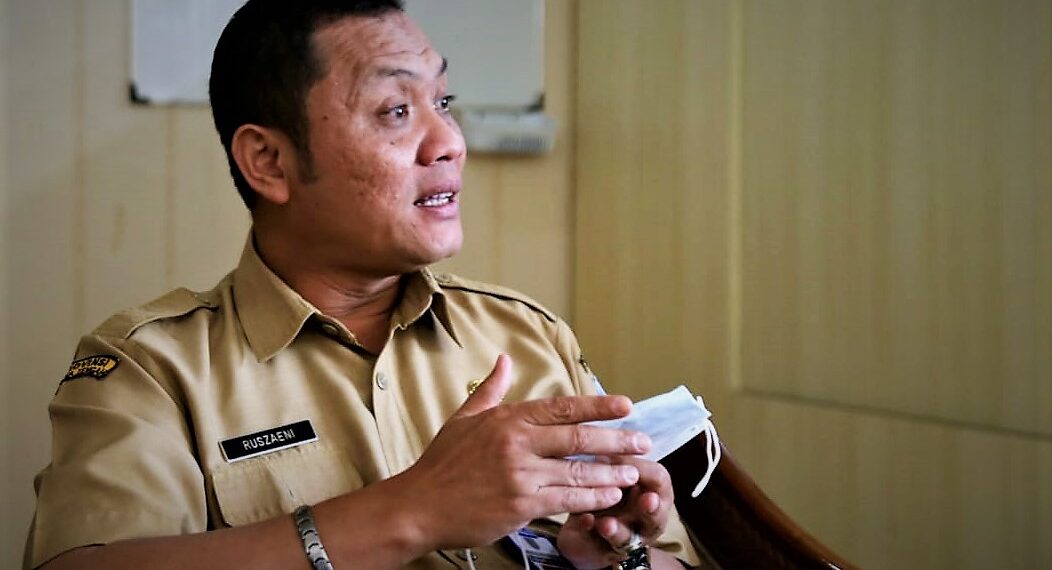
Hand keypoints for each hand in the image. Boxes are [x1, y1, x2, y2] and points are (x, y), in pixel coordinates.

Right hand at [392, 354, 651, 550]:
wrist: (418, 505)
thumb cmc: (441, 464)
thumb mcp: (463, 418)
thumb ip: (491, 390)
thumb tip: (503, 359)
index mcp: (508, 418)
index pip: (563, 407)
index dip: (598, 406)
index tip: (626, 405)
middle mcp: (517, 443)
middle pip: (579, 439)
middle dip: (617, 440)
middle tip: (643, 441)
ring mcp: (520, 475)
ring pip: (578, 472)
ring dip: (611, 473)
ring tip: (634, 472)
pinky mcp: (521, 505)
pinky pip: (567, 500)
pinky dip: (592, 498)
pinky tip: (610, 497)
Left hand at [556, 457, 673, 568]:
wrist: (584, 529)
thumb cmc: (605, 492)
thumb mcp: (613, 472)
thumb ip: (615, 461)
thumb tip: (608, 437)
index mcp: (651, 493)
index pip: (659, 479)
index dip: (646, 469)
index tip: (628, 458)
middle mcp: (645, 520)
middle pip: (656, 515)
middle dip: (652, 508)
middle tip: (648, 499)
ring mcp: (627, 540)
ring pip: (628, 538)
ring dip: (618, 529)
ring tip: (607, 523)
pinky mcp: (603, 553)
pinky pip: (598, 546)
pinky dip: (590, 533)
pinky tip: (583, 522)